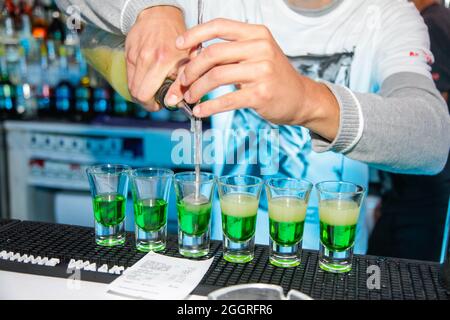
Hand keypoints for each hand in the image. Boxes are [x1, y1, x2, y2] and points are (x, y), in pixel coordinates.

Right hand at [125, 6, 188, 110]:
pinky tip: (147, 77)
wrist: (160, 16)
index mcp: (162, 61)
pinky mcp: (128, 54)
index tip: (160, 105)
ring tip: (153, 88)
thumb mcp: (188, 59)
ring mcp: (135, 56)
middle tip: (156, 100)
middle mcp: (146, 59)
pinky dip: (137, 81)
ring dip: (141, 92)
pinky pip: (129, 76)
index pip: (146, 94)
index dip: (152, 105)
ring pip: (131, 87)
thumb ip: (183, 82)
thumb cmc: (178, 39)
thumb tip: (175, 103)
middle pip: (137, 94)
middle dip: (146, 102)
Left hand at [167, 18, 339, 140]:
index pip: (219, 26)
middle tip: (182, 82)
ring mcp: (262, 71)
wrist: (300, 98)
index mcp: (256, 34)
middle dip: (191, 70)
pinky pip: (226, 99)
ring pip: (216, 76)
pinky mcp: (260, 94)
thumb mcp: (256, 55)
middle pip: (212, 53)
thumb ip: (229, 53)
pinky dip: (209, 107)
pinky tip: (200, 111)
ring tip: (189, 98)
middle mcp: (260, 48)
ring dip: (196, 89)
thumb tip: (192, 59)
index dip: (195, 34)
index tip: (179, 46)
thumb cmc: (273, 77)